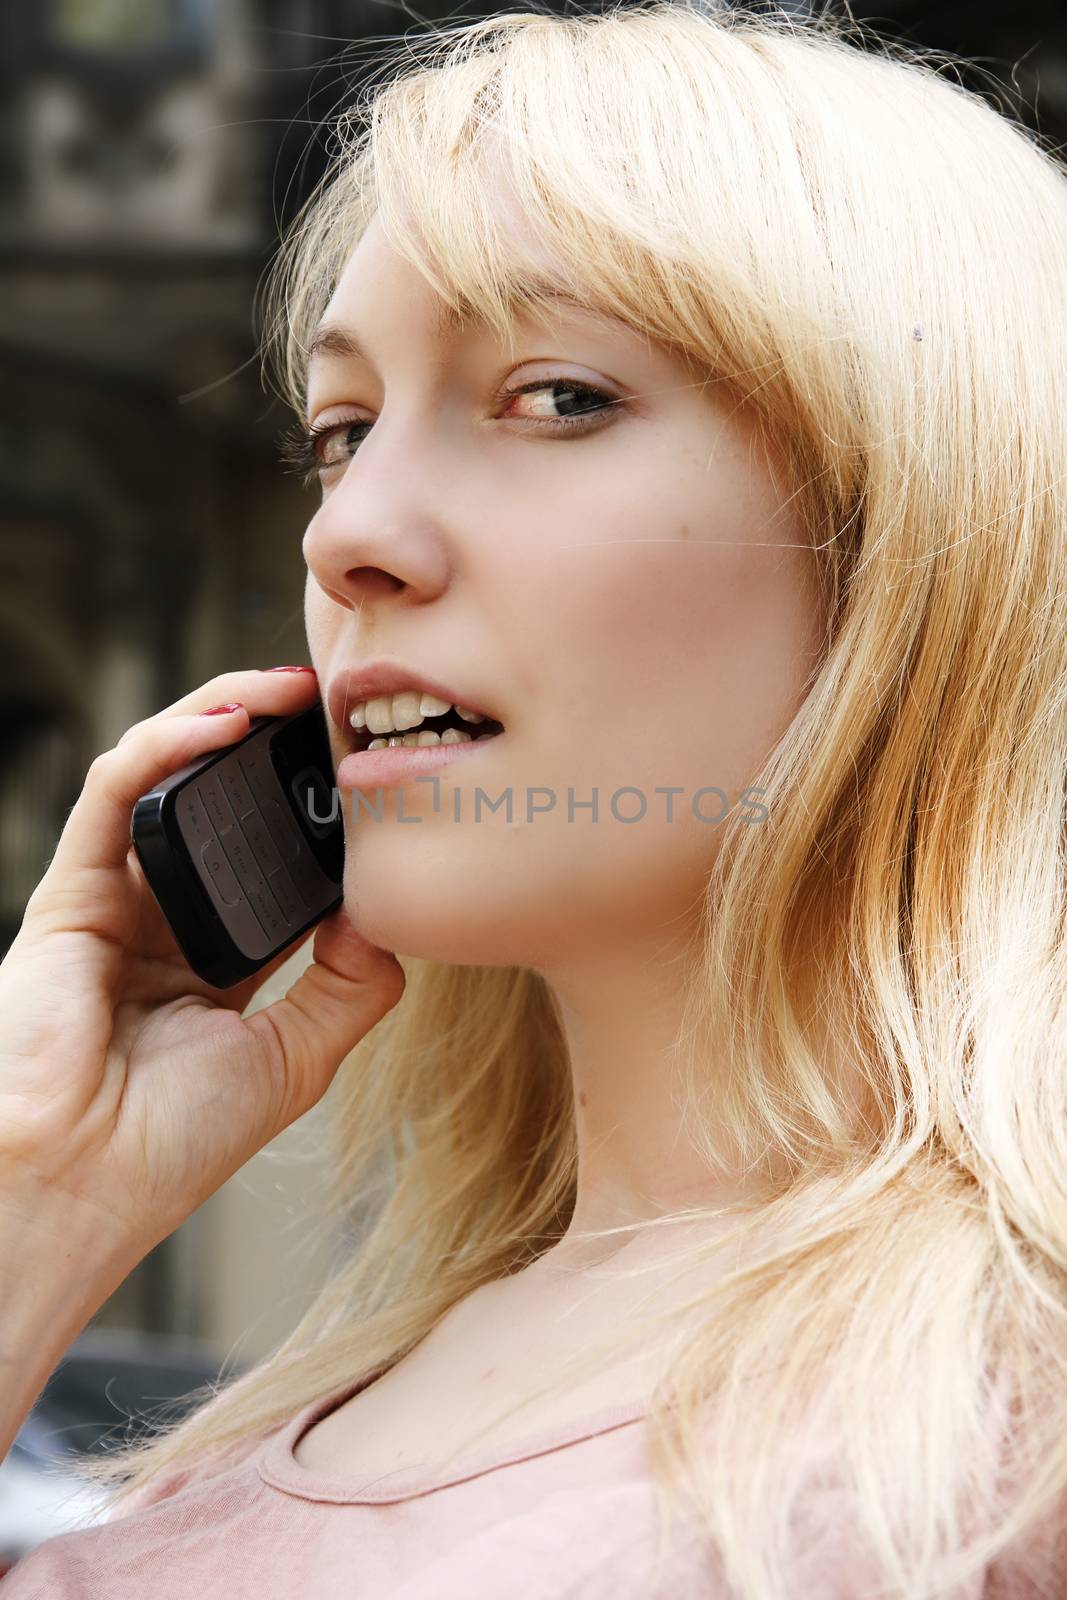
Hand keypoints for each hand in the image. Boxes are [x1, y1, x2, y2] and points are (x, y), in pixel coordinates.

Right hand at [0, 667, 403, 1256]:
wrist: (80, 1188)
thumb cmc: (173, 1144)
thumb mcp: (296, 1057)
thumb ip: (349, 986)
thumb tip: (383, 915)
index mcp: (214, 958)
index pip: (269, 854)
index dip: (315, 806)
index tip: (374, 764)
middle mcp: (162, 920)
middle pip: (219, 802)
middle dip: (273, 741)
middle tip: (336, 699)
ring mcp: (112, 900)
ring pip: (166, 776)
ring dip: (225, 716)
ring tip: (290, 687)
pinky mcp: (67, 890)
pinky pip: (115, 793)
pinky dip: (168, 745)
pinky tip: (227, 722)